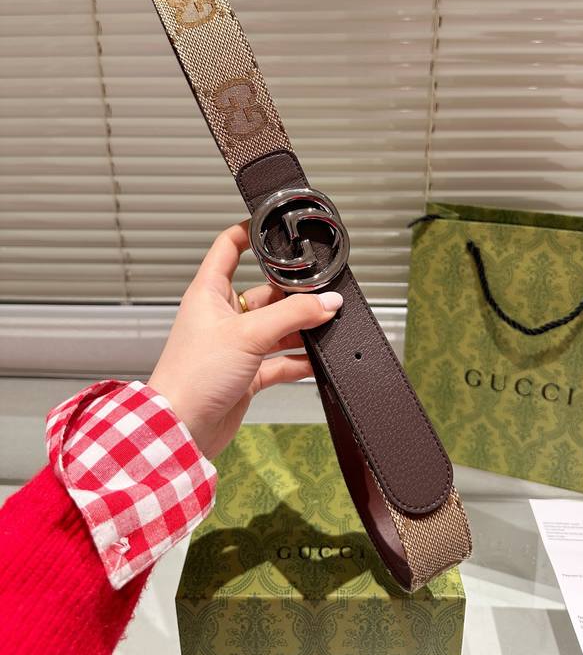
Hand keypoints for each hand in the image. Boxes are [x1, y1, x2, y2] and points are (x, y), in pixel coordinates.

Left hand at [147, 221, 342, 459]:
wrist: (182, 429)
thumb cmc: (193, 376)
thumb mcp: (248, 335)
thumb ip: (292, 316)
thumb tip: (327, 302)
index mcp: (209, 293)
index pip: (228, 247)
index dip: (250, 232)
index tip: (276, 225)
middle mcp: (222, 315)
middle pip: (264, 291)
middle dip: (293, 293)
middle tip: (322, 291)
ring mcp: (235, 345)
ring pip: (275, 326)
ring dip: (299, 327)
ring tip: (326, 324)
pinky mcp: (246, 373)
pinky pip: (279, 360)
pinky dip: (298, 359)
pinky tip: (316, 359)